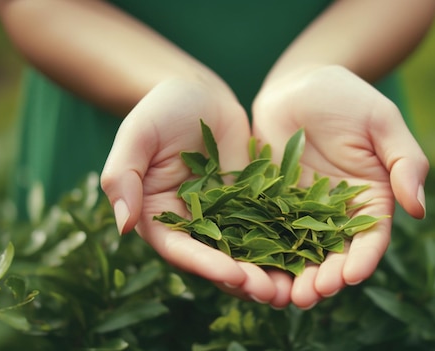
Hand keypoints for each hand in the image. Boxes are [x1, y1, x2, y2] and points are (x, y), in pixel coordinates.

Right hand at [101, 79, 291, 305]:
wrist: (199, 93)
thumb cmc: (161, 109)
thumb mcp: (138, 134)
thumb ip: (124, 175)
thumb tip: (123, 225)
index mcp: (160, 216)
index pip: (181, 249)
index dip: (206, 264)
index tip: (233, 274)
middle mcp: (192, 225)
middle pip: (218, 260)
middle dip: (245, 279)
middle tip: (273, 293)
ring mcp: (224, 217)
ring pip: (247, 253)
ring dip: (269, 273)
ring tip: (295, 288)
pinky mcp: (252, 205)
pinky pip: (270, 229)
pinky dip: (287, 246)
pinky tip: (311, 258)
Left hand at [252, 65, 428, 308]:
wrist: (300, 83)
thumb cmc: (348, 97)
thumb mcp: (382, 123)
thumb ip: (405, 162)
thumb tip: (419, 209)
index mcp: (369, 200)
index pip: (369, 239)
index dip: (361, 260)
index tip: (351, 276)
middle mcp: (335, 213)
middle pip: (332, 255)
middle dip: (323, 278)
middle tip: (308, 296)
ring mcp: (300, 211)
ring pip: (297, 252)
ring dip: (290, 277)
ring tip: (280, 296)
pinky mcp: (269, 203)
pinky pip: (264, 231)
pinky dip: (260, 253)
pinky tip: (250, 269)